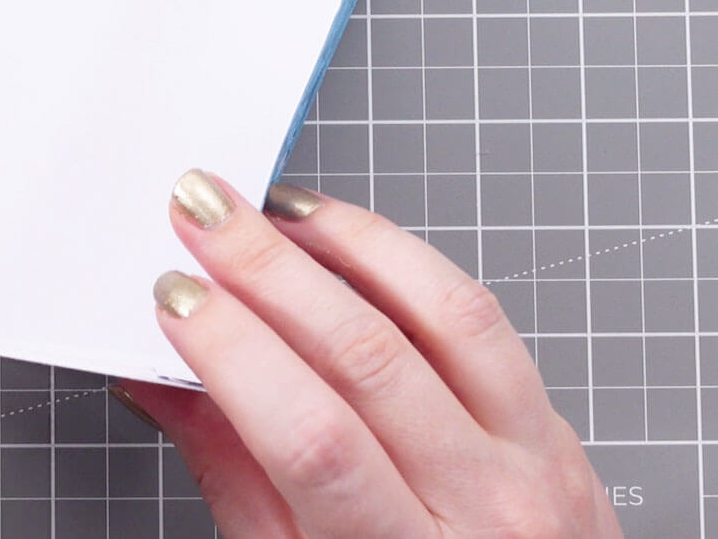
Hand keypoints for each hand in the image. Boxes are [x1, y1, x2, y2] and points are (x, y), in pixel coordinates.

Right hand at [114, 171, 618, 537]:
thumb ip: (234, 477)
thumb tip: (164, 380)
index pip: (312, 438)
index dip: (236, 354)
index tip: (176, 299)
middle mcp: (482, 510)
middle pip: (368, 360)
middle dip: (268, 269)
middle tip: (202, 212)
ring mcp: (532, 459)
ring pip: (441, 315)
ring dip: (345, 242)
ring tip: (273, 208)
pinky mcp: (553, 421)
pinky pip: (481, 317)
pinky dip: (407, 262)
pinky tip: (351, 237)